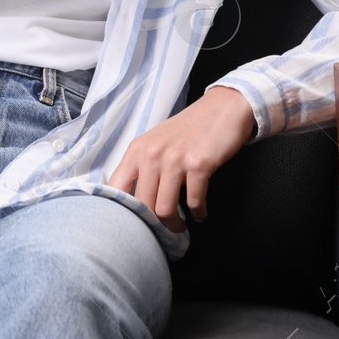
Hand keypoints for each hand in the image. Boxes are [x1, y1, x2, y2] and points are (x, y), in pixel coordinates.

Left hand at [106, 86, 255, 231]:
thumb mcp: (156, 143)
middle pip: (142, 206)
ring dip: (175, 224)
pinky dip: (198, 213)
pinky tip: (200, 213)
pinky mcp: (199, 164)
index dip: (121, 213)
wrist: (223, 109)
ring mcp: (175, 159)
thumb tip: (133, 202)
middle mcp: (152, 154)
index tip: (133, 224)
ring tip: (182, 224)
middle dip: (154, 224)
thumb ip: (143, 167)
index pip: (115, 188)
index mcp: (137, 150)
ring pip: (164, 209)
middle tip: (164, 229)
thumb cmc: (189, 130)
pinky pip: (193, 201)